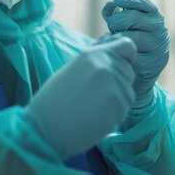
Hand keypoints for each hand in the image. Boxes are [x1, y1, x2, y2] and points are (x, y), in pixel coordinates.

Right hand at [27, 36, 136, 158]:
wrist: (44, 129)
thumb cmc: (55, 101)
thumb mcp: (74, 69)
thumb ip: (98, 61)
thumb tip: (121, 55)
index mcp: (93, 54)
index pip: (127, 46)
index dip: (125, 58)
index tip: (116, 68)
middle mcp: (106, 66)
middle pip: (129, 71)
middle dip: (119, 82)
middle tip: (94, 95)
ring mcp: (114, 86)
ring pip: (128, 91)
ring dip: (116, 100)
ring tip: (92, 107)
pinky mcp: (118, 106)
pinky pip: (125, 108)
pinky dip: (114, 114)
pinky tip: (94, 117)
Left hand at [102, 0, 169, 107]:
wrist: (139, 73)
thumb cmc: (131, 43)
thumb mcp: (128, 25)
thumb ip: (119, 13)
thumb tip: (110, 6)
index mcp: (156, 17)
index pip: (143, 2)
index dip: (128, 0)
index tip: (115, 1)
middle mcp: (160, 30)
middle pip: (130, 17)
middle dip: (116, 22)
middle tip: (114, 29)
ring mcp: (157, 48)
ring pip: (128, 36)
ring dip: (117, 39)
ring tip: (119, 43)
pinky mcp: (150, 64)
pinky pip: (127, 54)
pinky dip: (119, 53)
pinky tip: (122, 55)